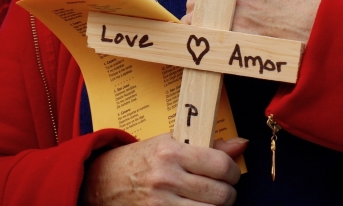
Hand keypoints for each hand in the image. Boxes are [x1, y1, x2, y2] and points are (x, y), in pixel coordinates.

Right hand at [81, 134, 246, 204]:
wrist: (101, 180)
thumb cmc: (140, 159)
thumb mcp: (170, 142)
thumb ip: (207, 145)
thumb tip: (241, 144)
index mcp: (171, 151)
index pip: (220, 164)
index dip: (232, 171)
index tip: (229, 173)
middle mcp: (166, 177)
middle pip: (220, 194)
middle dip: (228, 193)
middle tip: (223, 189)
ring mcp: (161, 202)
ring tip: (210, 200)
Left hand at [167, 0, 328, 43]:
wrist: (324, 33)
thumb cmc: (318, 7)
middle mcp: (233, 1)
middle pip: (195, 1)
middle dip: (198, 7)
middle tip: (208, 12)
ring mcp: (232, 26)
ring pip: (196, 25)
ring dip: (198, 28)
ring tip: (207, 33)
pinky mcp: (236, 48)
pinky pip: (207, 48)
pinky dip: (206, 50)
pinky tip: (205, 53)